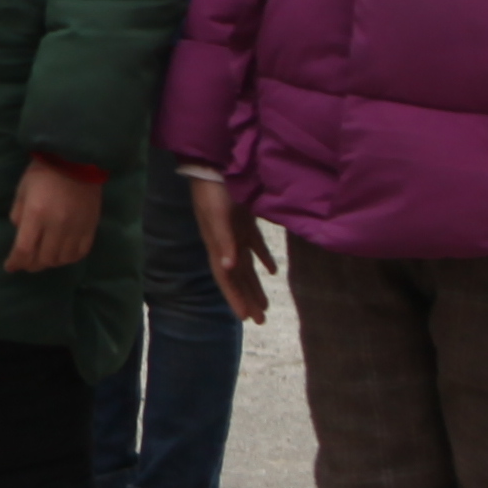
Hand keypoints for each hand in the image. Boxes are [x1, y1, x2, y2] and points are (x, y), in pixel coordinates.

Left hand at [4, 157, 106, 274]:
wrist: (76, 160)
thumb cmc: (43, 173)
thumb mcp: (22, 190)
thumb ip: (19, 214)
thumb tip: (19, 233)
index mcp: (37, 214)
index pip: (24, 249)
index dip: (16, 262)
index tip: (10, 267)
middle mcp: (57, 225)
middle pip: (44, 259)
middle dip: (31, 265)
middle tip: (26, 263)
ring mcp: (76, 228)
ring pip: (62, 259)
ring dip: (50, 263)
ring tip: (44, 258)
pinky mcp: (90, 227)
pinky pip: (81, 252)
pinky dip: (70, 258)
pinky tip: (63, 255)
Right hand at [190, 169, 269, 322]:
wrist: (214, 167)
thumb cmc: (214, 192)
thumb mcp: (218, 216)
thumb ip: (224, 241)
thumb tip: (228, 268)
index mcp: (217, 246)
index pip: (227, 279)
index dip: (235, 298)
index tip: (246, 319)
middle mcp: (225, 245)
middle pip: (237, 278)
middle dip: (247, 299)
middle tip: (260, 320)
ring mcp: (235, 235)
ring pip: (246, 267)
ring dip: (255, 285)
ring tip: (265, 305)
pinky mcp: (244, 223)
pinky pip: (255, 246)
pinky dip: (264, 259)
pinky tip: (273, 271)